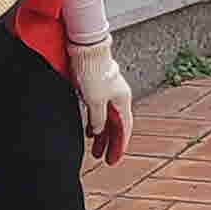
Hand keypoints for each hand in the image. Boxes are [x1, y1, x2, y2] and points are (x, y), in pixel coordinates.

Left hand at [72, 39, 131, 163]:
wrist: (86, 49)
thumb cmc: (93, 72)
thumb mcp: (95, 101)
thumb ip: (98, 119)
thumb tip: (100, 131)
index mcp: (122, 100)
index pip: (124, 128)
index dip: (119, 146)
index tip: (113, 160)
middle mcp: (118, 97)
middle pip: (116, 125)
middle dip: (110, 143)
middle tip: (104, 159)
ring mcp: (107, 92)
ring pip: (106, 119)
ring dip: (101, 135)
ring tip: (94, 149)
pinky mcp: (96, 88)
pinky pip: (98, 111)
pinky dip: (95, 123)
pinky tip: (89, 130)